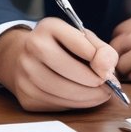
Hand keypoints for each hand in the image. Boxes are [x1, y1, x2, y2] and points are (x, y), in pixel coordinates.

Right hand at [0, 18, 118, 111]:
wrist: (22, 58)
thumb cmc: (59, 47)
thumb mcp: (82, 39)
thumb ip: (101, 50)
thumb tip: (107, 70)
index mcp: (48, 27)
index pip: (80, 43)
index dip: (100, 60)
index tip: (109, 69)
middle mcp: (31, 47)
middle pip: (69, 69)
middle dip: (95, 82)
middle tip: (108, 87)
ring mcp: (25, 73)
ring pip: (63, 91)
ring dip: (89, 97)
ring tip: (100, 94)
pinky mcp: (26, 96)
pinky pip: (56, 104)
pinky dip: (75, 104)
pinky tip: (83, 98)